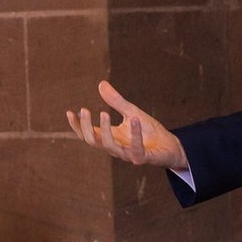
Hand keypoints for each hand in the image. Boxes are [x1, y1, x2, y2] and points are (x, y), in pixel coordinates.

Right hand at [66, 81, 188, 170]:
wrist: (171, 146)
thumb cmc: (150, 132)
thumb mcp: (131, 112)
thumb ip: (116, 101)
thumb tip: (101, 84)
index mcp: (110, 138)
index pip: (88, 134)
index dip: (77, 126)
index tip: (70, 112)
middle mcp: (115, 148)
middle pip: (93, 141)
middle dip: (86, 127)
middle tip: (84, 110)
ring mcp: (127, 154)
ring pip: (109, 146)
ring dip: (104, 130)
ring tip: (103, 113)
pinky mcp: (142, 158)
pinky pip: (135, 148)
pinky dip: (135, 133)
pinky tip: (134, 119)